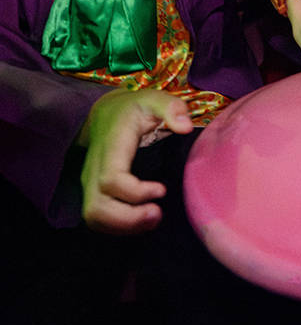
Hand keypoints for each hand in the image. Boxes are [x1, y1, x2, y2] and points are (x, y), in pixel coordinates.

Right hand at [77, 87, 193, 234]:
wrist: (106, 113)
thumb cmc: (134, 108)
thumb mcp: (154, 98)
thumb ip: (171, 107)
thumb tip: (186, 127)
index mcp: (111, 147)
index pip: (110, 179)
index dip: (134, 192)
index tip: (161, 190)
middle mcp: (94, 168)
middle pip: (96, 207)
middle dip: (126, 219)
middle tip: (157, 215)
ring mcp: (90, 182)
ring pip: (93, 216)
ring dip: (122, 226)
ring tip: (153, 218)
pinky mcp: (93, 191)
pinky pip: (97, 217)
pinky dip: (117, 226)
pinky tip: (142, 219)